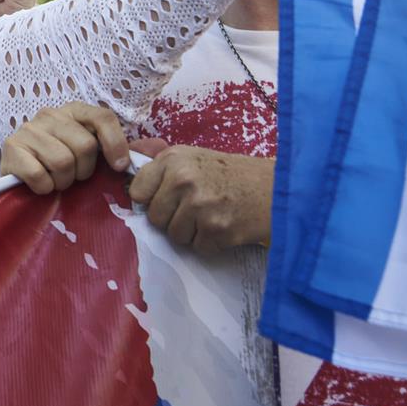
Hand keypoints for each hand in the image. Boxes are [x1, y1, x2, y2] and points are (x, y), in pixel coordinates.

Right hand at [0, 102, 129, 193]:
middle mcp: (49, 114)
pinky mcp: (11, 148)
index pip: (102, 117)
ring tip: (54, 179)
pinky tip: (39, 183)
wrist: (16, 174)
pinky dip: (44, 187)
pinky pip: (40, 175)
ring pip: (63, 162)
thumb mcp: (82, 149)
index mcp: (72, 111)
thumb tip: (134, 159)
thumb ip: (106, 147)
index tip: (119, 167)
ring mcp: (28, 129)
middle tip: (72, 175)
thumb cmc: (55, 163)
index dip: (115, 143)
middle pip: (85, 146)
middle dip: (83, 170)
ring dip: (63, 181)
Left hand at [128, 139, 273, 251]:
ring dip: (191, 232)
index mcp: (173, 160)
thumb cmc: (232, 173)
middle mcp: (183, 181)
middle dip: (172, 219)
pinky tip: (224, 226)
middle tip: (195, 209)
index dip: (151, 199)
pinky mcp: (217, 230)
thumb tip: (128, 179)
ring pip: (175, 236)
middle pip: (155, 218)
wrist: (278, 188)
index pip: (138, 191)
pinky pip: (198, 248)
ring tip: (211, 216)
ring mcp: (200, 207)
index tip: (166, 199)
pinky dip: (210, 243)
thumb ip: (161, 168)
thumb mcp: (193, 158)